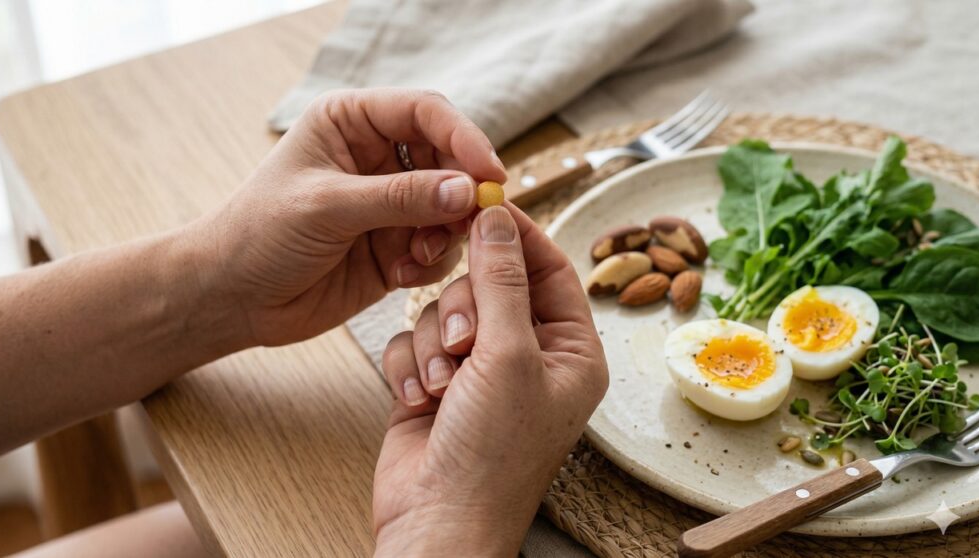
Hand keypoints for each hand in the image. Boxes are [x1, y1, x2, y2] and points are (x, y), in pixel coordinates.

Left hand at [195, 89, 505, 345]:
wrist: (232, 298)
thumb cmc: (260, 235)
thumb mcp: (328, 207)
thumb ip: (399, 198)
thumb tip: (467, 191)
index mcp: (352, 122)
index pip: (425, 113)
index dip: (464, 138)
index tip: (490, 174)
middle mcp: (376, 157)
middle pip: (448, 159)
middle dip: (462, 192)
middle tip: (471, 221)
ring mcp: (389, 203)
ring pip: (451, 206)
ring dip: (446, 232)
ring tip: (417, 256)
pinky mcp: (395, 245)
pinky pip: (438, 246)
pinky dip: (431, 261)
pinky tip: (400, 275)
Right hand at [372, 204, 608, 555]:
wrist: (436, 520)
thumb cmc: (491, 455)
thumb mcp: (507, 355)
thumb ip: (501, 279)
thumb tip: (496, 217)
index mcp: (569, 350)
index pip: (549, 269)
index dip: (517, 236)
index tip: (483, 205)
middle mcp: (527, 356)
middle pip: (489, 284)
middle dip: (466, 309)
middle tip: (464, 342)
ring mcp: (478, 371)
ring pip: (443, 310)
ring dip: (434, 343)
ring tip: (443, 385)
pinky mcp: (433, 383)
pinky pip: (412, 341)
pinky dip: (409, 365)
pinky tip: (417, 400)